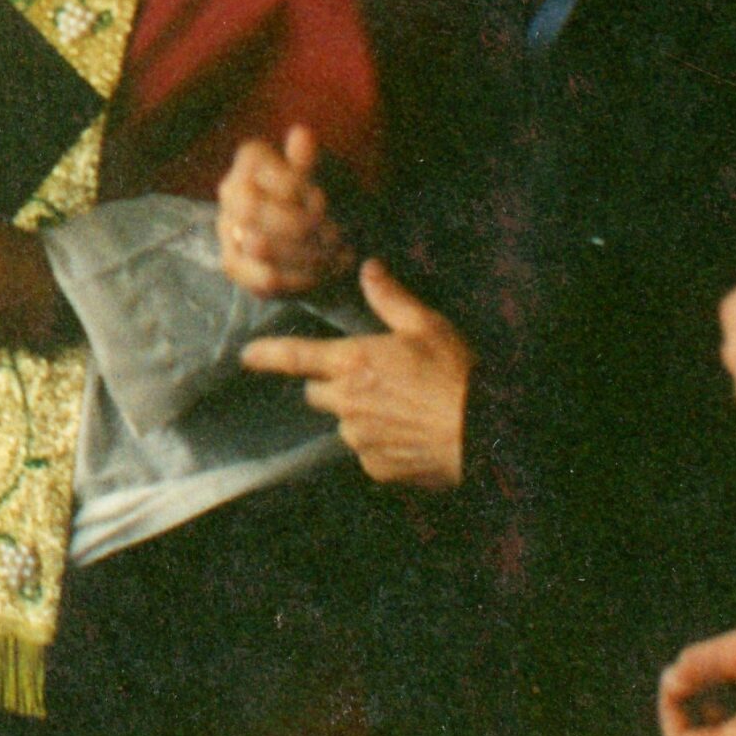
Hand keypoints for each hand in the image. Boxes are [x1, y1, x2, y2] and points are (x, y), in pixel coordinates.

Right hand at [217, 125, 352, 297]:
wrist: (313, 231)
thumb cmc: (317, 196)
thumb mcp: (320, 173)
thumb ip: (308, 160)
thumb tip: (302, 134)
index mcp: (252, 159)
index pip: (276, 179)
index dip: (304, 195)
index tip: (327, 203)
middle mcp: (230, 190)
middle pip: (253, 209)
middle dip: (299, 226)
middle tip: (334, 234)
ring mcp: (227, 229)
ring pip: (260, 246)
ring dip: (306, 254)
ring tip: (334, 253)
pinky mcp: (233, 264)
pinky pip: (265, 277)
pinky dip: (300, 279)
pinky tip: (322, 272)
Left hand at [243, 259, 471, 488]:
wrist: (487, 434)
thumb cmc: (457, 375)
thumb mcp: (427, 326)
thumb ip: (390, 298)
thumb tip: (368, 268)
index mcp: (352, 363)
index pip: (294, 357)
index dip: (266, 355)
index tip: (248, 355)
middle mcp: (346, 403)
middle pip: (317, 393)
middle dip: (332, 385)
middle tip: (369, 379)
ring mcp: (359, 439)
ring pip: (343, 423)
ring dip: (359, 415)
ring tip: (400, 409)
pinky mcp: (376, 467)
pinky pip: (366, 452)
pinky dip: (381, 444)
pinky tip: (409, 434)